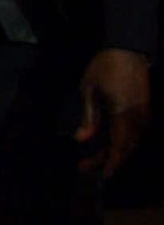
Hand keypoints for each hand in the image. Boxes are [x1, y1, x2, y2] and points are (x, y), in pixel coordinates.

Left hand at [75, 48, 149, 177]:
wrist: (129, 49)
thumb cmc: (105, 67)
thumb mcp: (89, 90)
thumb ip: (88, 116)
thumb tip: (81, 140)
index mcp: (123, 114)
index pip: (120, 146)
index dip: (111, 163)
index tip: (100, 176)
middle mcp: (138, 118)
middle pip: (125, 147)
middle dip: (106, 160)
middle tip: (84, 166)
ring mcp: (143, 114)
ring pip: (131, 141)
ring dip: (113, 151)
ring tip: (92, 158)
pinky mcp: (144, 109)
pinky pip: (134, 132)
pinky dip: (120, 140)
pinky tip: (105, 142)